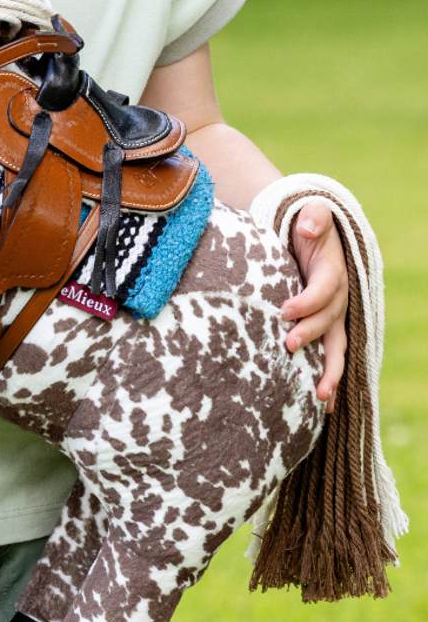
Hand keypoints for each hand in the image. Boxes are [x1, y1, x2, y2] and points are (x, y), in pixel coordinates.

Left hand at [282, 201, 348, 410]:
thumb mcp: (310, 215)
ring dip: (330, 372)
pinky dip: (329, 380)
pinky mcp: (324, 329)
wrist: (310, 237)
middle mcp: (337, 299)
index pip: (323, 290)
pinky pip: (331, 357)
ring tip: (320, 397)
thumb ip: (312, 217)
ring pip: (337, 348)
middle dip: (312, 335)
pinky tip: (324, 406)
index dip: (306, 301)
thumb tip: (309, 226)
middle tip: (288, 345)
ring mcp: (333, 317)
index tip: (283, 310)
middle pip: (330, 322)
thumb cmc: (304, 228)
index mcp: (332, 273)